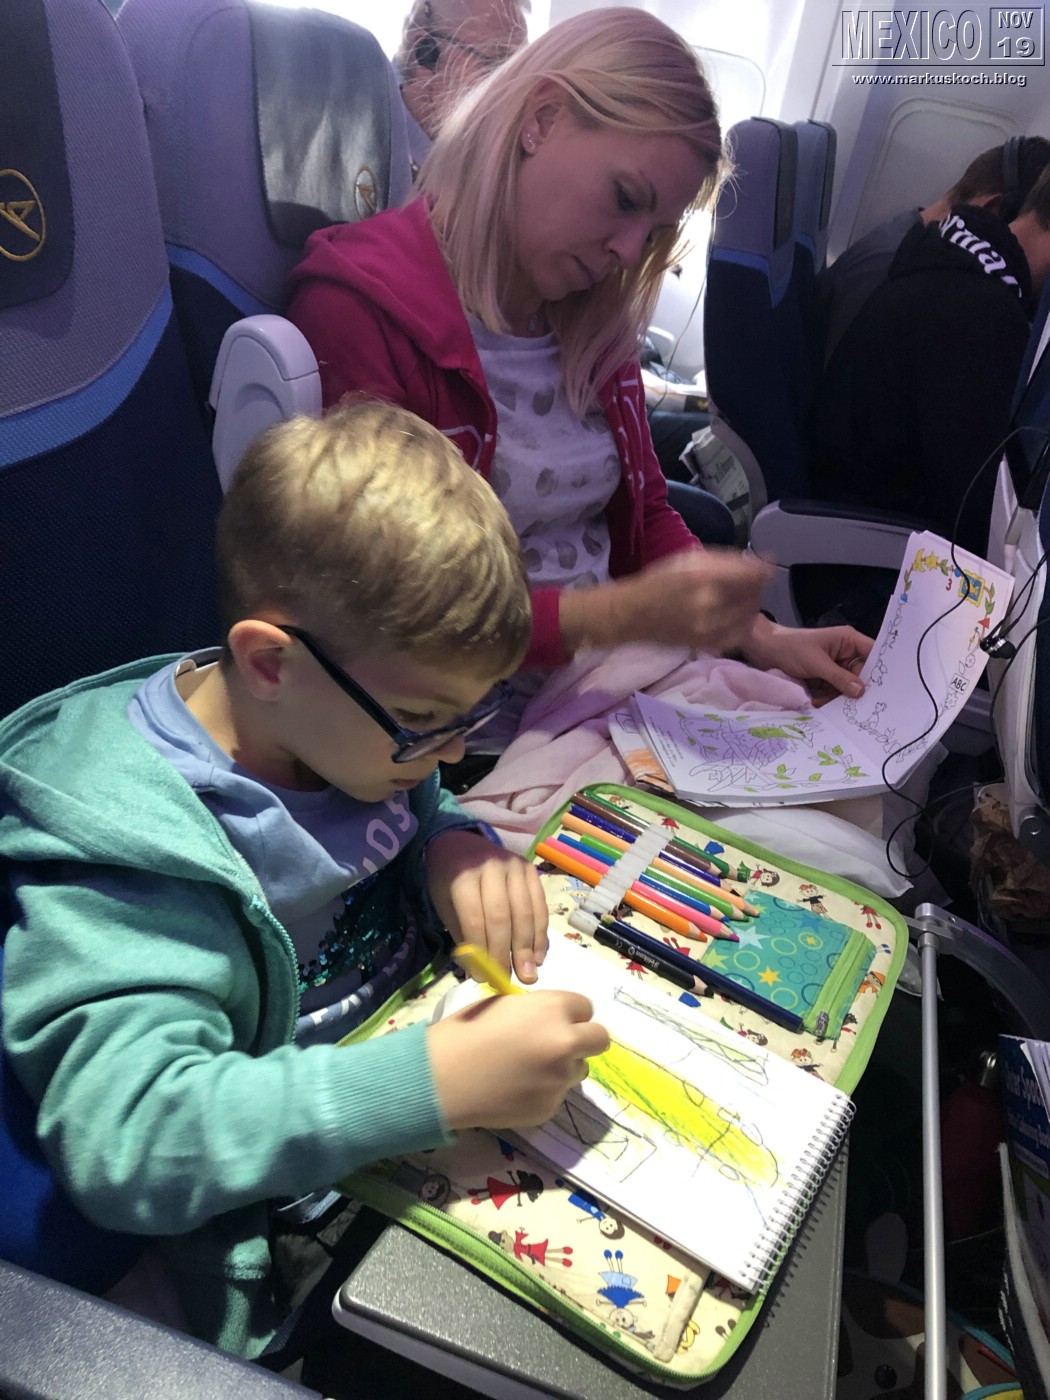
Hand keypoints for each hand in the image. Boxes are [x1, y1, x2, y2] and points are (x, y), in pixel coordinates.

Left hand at [426, 829, 548, 981]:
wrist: (459, 843)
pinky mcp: (530, 869)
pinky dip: (541, 932)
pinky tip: (539, 954)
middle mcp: (490, 869)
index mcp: (463, 877)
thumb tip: (482, 972)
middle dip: (507, 953)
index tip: (484, 978)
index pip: (475, 920)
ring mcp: (514, 866)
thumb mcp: (446, 905)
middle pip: (502, 918)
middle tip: (511, 981)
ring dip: (528, 947)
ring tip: (529, 974)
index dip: (481, 952)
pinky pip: (540, 905)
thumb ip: (464, 935)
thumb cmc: (449, 881)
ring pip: (525, 912)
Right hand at [428, 991, 609, 1128]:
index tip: (555, 1020)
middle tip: (559, 1045)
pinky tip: (514, 1089)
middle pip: (599, 1039)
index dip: (569, 1013)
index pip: (586, 1007)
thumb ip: (536, 1011)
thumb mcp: (504, 1005)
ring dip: (563, 1067)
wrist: (442, 1078)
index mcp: (553, 1009)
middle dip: (583, 1039)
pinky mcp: (550, 1107)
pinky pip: (557, 1094)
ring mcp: (560, 1079)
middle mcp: (565, 1042)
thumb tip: (552, 1021)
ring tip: (528, 1070)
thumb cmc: (465, 1032)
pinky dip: (543, 1091)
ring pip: (579, 1069)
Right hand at [559, 548, 772, 654]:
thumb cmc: (659, 580)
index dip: (764, 570)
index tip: (768, 565)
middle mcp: (707, 605)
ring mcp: (707, 628)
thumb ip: (723, 561)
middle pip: (752, 596)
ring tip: (743, 598)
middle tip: (752, 582)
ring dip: (752, 606)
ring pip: (748, 617)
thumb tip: (756, 562)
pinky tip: (736, 617)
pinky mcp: (706, 644)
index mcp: (702, 578)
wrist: (632, 614)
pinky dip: (743, 625)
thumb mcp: (688, 559)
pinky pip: (737, 636)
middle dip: (757, 587)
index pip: (750, 575)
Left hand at [742, 615, 873, 704]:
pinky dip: (826, 699)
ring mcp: (834, 668)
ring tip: (824, 702)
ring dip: (837, 697)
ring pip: (847, 687)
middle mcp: (845, 654)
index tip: (888, 689)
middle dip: (856, 690)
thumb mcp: (816, 663)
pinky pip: (833, 693)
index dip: (882, 669)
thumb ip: (839, 678)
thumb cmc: (790, 648)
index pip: (873, 654)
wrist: (762, 650)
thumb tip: (861, 691)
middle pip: (862, 675)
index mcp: (848, 641)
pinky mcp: (823, 679)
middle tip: (857, 707)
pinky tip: (816, 703)